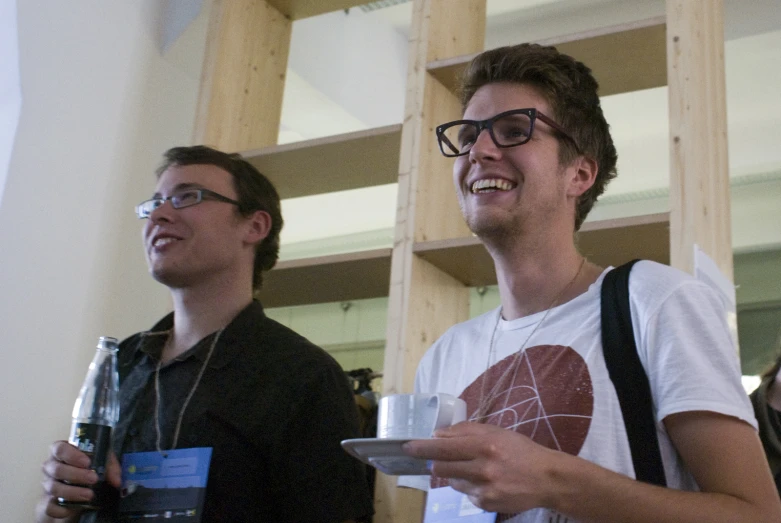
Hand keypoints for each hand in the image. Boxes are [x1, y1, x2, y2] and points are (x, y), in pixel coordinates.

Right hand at [39, 441, 120, 519]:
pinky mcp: (46, 503)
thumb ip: (110, 468)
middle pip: (57, 469)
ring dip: (73, 492)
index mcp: (62, 453)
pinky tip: (72, 508)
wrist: (77, 496)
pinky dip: (61, 508)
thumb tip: (116, 481)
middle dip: (77, 474)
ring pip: (53, 487)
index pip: (60, 448)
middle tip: (93, 479)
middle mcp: (51, 467)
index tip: (87, 462)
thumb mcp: (101, 464)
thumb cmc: (87, 472)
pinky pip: (49, 506)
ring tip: (89, 494)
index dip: (72, 455)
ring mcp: (47, 485)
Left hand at [403, 422, 559, 513]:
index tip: (408, 446)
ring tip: (475, 469)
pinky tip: (488, 482)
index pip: (444, 446)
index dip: (423, 447)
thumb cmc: (520, 451)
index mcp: (485, 445)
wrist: (547, 479)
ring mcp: (483, 488)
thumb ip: (466, 430)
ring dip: (456, 475)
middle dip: (436, 462)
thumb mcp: (497, 432)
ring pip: (453, 481)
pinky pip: (466, 494)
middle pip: (442, 467)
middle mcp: (482, 468)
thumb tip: (438, 434)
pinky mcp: (486, 504)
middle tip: (437, 459)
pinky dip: (470, 487)